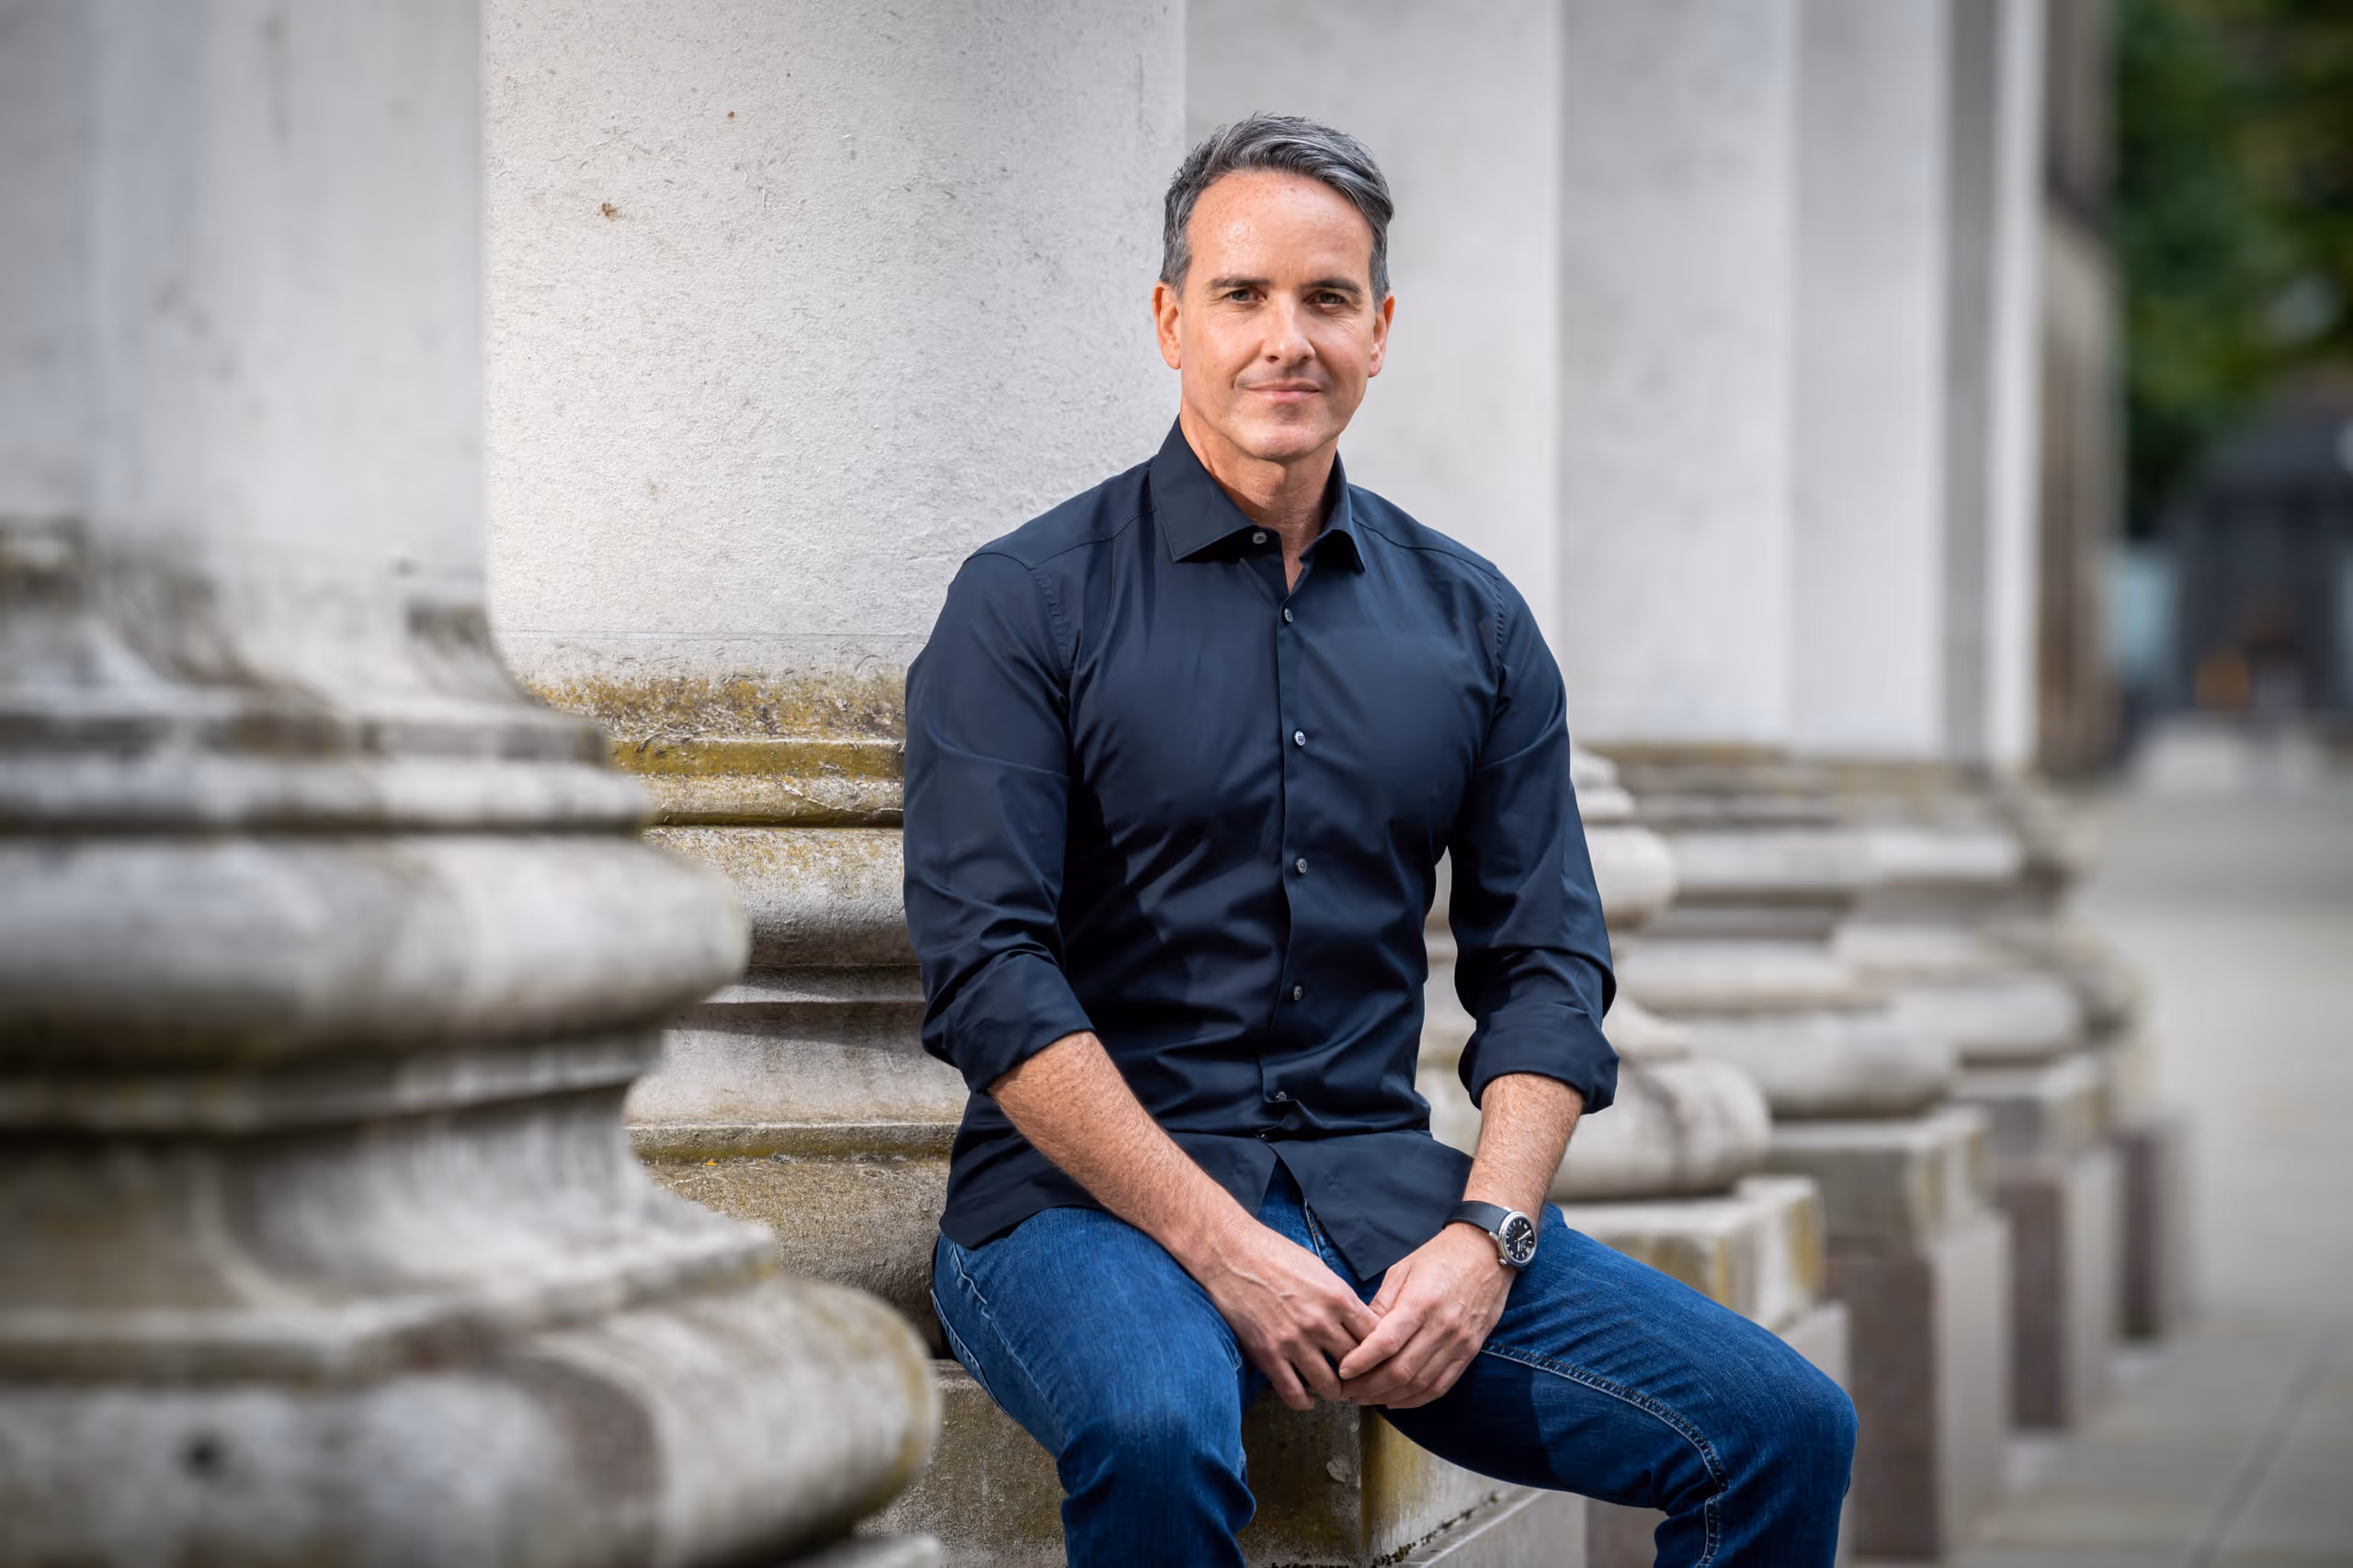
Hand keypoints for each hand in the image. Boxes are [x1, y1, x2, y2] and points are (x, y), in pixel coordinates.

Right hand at [1190, 1213, 1381, 1410]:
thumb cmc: (1276, 1254)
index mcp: (1339, 1297)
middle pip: (1357, 1365)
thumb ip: (1341, 1300)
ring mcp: (1293, 1341)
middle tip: (1357, 1379)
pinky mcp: (1268, 1354)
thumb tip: (1358, 1325)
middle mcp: (1320, 1322)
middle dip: (1360, 1375)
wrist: (1232, 1253)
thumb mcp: (1321, 1270)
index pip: (1376, 1338)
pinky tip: (1307, 1396)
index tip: (1376, 1358)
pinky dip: (1305, 1401)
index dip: (1380, 1352)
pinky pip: (1294, 1394)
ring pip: (1330, 1387)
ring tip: (1333, 1388)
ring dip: (1335, 1391)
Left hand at [1335, 1223, 1512, 1409]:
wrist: (1486, 1253)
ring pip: (1420, 1383)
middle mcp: (1442, 1326)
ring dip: (1389, 1396)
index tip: (1343, 1371)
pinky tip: (1396, 1399)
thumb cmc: (1440, 1256)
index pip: (1387, 1342)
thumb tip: (1359, 1334)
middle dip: (1370, 1386)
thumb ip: (1381, 1304)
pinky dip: (1416, 1398)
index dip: (1361, 1361)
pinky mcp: (1470, 1351)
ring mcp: (1459, 1342)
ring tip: (1366, 1397)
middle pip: (1401, 1370)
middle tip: (1348, 1390)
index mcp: (1421, 1302)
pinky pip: (1442, 1385)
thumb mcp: (1402, 1269)